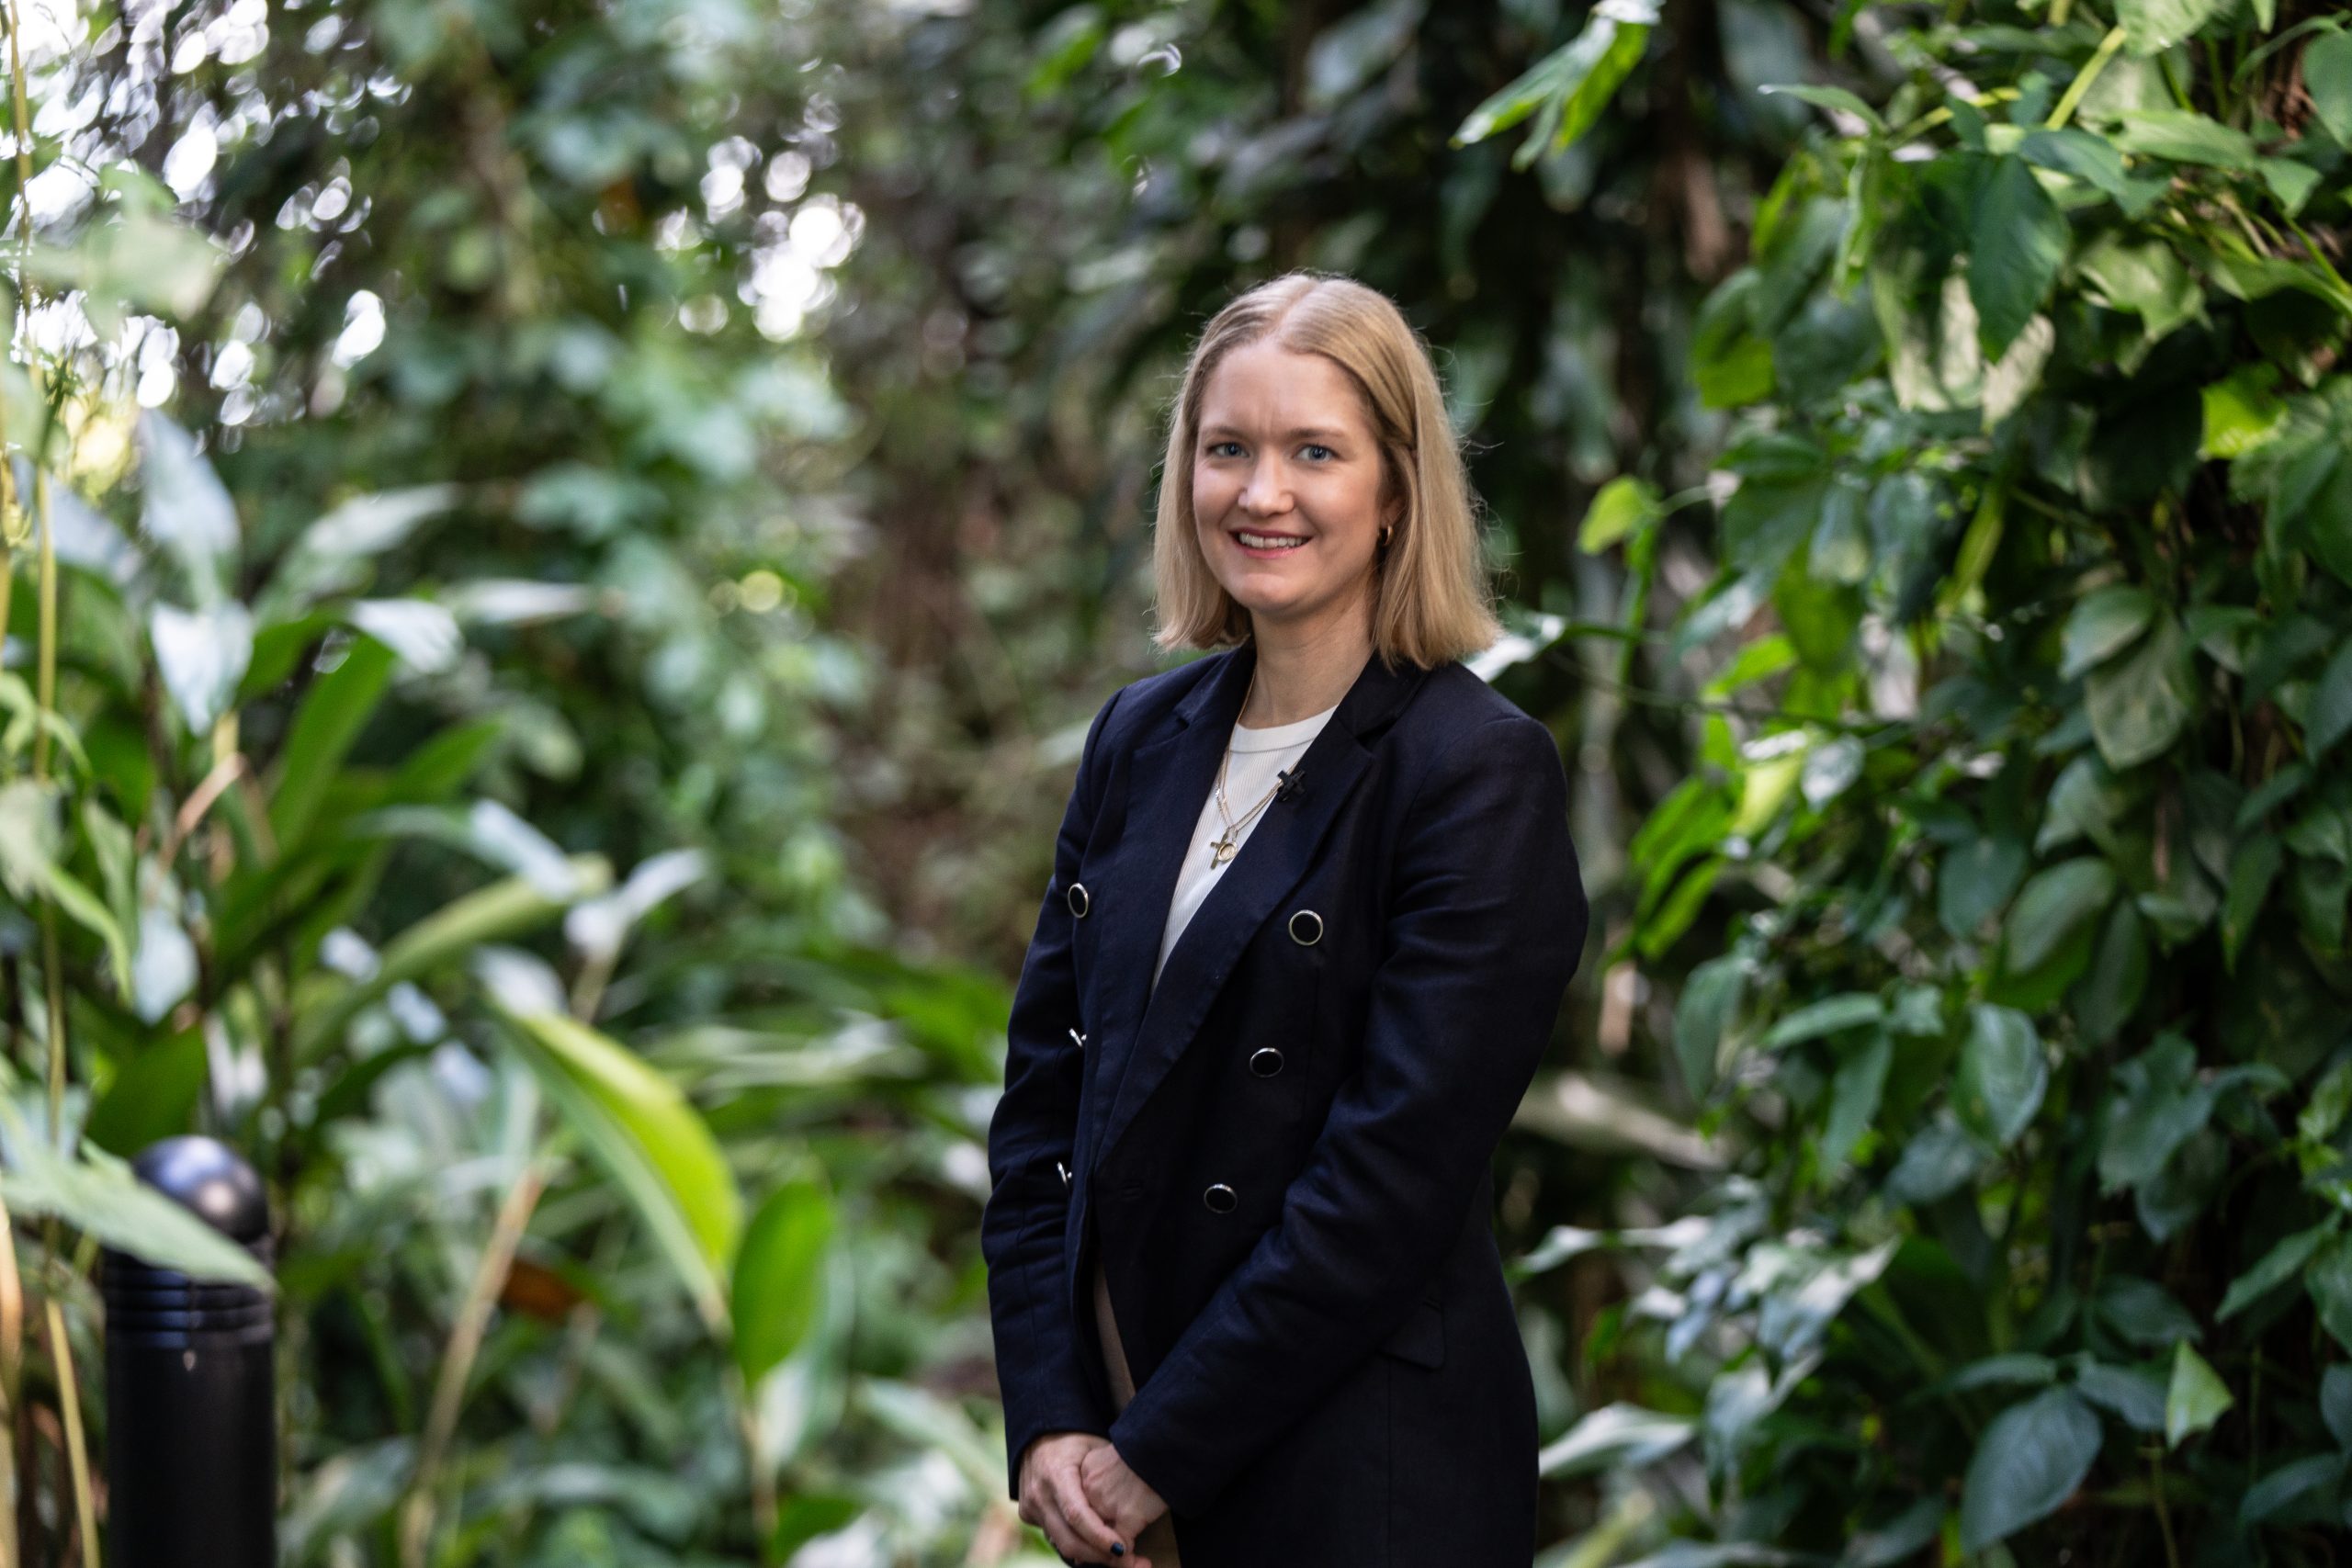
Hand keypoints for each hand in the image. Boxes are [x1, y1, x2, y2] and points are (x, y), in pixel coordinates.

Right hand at [1017, 1431, 1150, 1565]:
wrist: (1036, 1435)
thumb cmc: (1074, 1440)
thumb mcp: (1094, 1449)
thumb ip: (1107, 1476)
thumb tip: (1134, 1501)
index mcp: (1056, 1473)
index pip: (1077, 1515)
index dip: (1099, 1536)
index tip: (1122, 1549)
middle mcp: (1039, 1493)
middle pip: (1068, 1539)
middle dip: (1098, 1555)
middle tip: (1125, 1560)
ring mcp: (1030, 1506)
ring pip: (1060, 1543)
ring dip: (1088, 1555)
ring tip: (1114, 1558)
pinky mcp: (1027, 1514)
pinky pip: (1053, 1536)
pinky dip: (1074, 1543)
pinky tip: (1094, 1545)